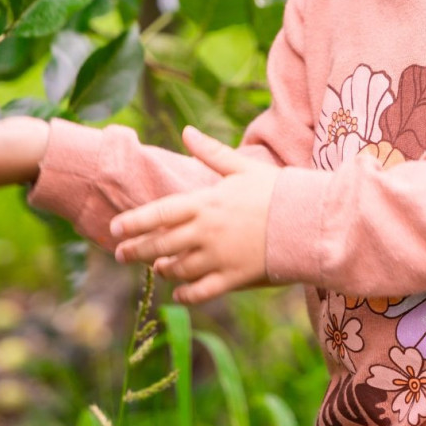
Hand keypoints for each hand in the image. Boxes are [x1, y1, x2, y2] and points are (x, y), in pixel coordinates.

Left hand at [109, 126, 276, 303]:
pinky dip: (185, 295)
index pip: (158, 213)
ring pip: (177, 270)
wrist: (310, 222)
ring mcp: (218, 257)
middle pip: (160, 245)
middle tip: (121, 255)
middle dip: (136, 250)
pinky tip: (178, 293)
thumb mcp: (242, 167)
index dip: (134, 222)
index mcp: (205, 203)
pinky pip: (201, 292)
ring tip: (156, 268)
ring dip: (162, 270)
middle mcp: (205, 232)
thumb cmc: (277, 191)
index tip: (115, 228)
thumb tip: (187, 130)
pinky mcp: (234, 278)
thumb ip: (211, 152)